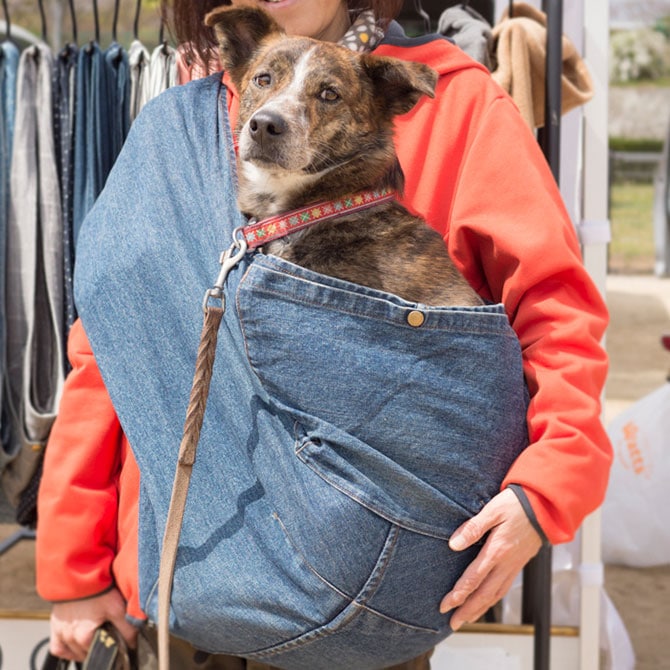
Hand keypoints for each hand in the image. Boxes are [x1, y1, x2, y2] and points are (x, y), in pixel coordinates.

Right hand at [49, 588, 137, 661]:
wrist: (80, 573)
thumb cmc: (98, 590)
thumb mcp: (117, 609)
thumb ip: (127, 629)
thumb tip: (132, 646)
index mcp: (84, 637)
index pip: (101, 655)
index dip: (114, 652)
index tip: (121, 645)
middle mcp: (69, 638)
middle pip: (87, 654)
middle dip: (100, 648)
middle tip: (110, 637)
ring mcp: (61, 633)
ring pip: (72, 653)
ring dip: (85, 651)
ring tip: (97, 639)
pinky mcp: (55, 626)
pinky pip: (58, 648)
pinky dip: (67, 649)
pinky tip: (77, 645)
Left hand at [440, 488, 542, 629]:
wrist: (545, 507)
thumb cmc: (517, 505)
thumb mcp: (492, 510)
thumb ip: (473, 528)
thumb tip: (453, 544)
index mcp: (497, 550)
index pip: (474, 578)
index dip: (459, 594)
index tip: (445, 605)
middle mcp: (506, 563)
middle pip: (484, 594)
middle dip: (467, 610)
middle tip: (453, 623)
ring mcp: (514, 566)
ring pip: (495, 594)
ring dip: (480, 609)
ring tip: (466, 619)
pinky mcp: (519, 564)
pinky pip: (504, 588)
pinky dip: (493, 600)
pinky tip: (486, 602)